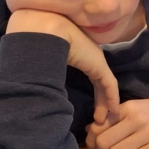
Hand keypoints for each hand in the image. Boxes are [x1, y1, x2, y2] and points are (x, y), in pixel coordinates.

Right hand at [6, 8, 118, 123]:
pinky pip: (109, 86)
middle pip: (99, 83)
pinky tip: (112, 111)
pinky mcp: (99, 66)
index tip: (90, 108)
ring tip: (102, 120)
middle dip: (100, 101)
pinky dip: (111, 99)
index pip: (91, 76)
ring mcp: (96, 62)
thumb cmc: (39, 40)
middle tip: (99, 119)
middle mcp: (90, 57)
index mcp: (78, 53)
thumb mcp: (44, 59)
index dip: (93, 93)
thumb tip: (36, 86)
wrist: (44, 28)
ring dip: (105, 104)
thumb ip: (46, 69)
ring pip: (105, 87)